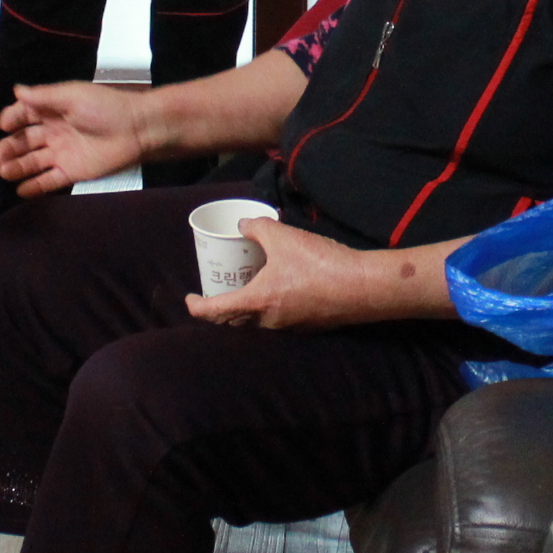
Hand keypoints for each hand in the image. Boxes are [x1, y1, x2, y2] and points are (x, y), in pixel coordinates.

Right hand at [0, 81, 153, 196]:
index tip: (2, 125)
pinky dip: (35, 186)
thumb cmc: (107, 107)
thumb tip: (17, 90)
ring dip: (18, 167)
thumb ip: (43, 96)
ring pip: (34, 162)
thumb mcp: (72, 96)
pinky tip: (21, 189)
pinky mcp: (73, 172)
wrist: (137, 130)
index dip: (12, 120)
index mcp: (54, 109)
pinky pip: (49, 180)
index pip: (25, 115)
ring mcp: (63, 153)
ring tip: (4, 172)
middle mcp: (55, 132)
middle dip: (10, 148)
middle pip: (26, 141)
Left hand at [187, 218, 426, 330]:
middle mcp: (268, 321)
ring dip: (248, 309)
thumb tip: (242, 225)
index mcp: (256, 303)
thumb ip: (256, 227)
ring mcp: (290, 327)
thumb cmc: (318, 263)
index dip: (197, 307)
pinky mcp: (309, 326)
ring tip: (248, 288)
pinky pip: (280, 319)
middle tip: (218, 292)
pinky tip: (281, 289)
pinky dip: (271, 307)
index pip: (215, 312)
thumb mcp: (282, 236)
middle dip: (222, 309)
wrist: (361, 286)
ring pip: (258, 321)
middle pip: (234, 321)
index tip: (190, 299)